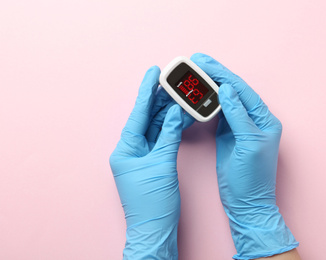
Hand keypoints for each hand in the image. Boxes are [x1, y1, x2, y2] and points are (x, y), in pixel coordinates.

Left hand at [109, 66, 189, 259]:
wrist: (155, 229)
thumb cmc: (153, 203)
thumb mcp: (162, 165)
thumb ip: (170, 136)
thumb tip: (176, 113)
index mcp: (125, 148)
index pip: (138, 113)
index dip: (146, 91)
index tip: (154, 72)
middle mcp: (131, 149)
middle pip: (147, 118)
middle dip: (161, 100)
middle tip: (174, 83)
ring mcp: (141, 156)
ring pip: (157, 127)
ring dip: (169, 113)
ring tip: (182, 96)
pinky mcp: (153, 162)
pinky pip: (162, 139)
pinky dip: (173, 128)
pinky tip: (182, 117)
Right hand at [191, 53, 298, 258]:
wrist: (245, 202)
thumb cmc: (252, 179)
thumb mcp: (248, 145)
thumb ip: (239, 116)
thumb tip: (227, 90)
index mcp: (264, 120)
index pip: (242, 91)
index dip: (224, 75)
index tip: (207, 63)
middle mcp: (253, 120)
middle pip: (233, 91)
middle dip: (215, 75)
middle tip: (197, 61)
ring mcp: (239, 127)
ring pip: (224, 100)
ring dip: (210, 86)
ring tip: (196, 72)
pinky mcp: (228, 135)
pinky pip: (218, 113)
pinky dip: (208, 102)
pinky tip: (199, 93)